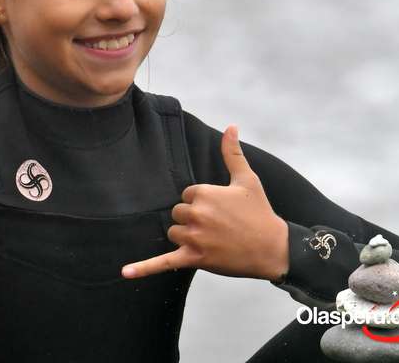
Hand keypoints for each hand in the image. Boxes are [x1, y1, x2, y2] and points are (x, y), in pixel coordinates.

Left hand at [121, 125, 288, 281]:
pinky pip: (164, 262)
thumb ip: (232, 153)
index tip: (223, 209)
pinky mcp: (194, 258)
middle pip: (177, 214)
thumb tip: (231, 126)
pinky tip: (125, 272)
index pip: (186, 195)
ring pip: (174, 233)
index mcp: (204, 193)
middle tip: (220, 226)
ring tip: (214, 239)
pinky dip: (144, 268)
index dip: (203, 203)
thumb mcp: (247, 179)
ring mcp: (195, 237)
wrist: (273, 248)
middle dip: (194, 219)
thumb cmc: (260, 213)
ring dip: (187, 237)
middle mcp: (197, 214)